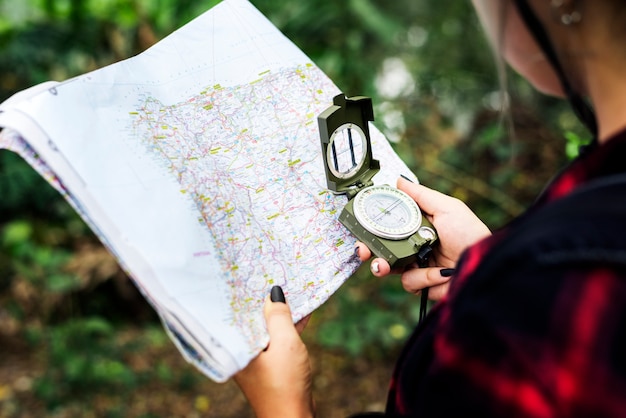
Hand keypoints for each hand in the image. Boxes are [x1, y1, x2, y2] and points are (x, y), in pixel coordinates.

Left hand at [234, 286, 314, 417]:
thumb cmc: (286, 383)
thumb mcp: (285, 343)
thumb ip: (278, 316)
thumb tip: (273, 293)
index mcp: (235, 347)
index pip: (233, 313)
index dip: (242, 292)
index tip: (247, 272)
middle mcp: (240, 352)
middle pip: (249, 319)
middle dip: (261, 300)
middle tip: (268, 273)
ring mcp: (254, 360)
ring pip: (264, 328)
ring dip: (277, 313)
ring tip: (288, 289)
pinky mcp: (269, 366)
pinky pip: (275, 339)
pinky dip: (286, 328)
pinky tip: (301, 313)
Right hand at [357, 177, 490, 299]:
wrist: (484, 266)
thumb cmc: (470, 234)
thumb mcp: (447, 208)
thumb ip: (420, 195)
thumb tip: (397, 180)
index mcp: (420, 227)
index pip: (389, 226)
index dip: (374, 226)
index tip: (361, 224)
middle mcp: (416, 247)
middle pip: (383, 248)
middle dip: (369, 250)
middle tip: (362, 250)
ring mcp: (419, 267)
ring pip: (390, 268)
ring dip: (386, 266)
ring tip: (384, 267)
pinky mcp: (424, 286)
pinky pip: (409, 283)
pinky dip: (423, 278)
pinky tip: (439, 274)